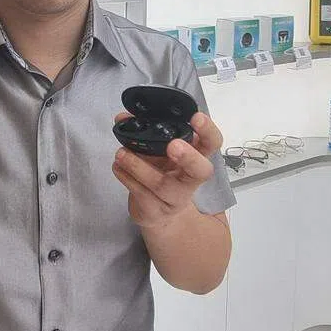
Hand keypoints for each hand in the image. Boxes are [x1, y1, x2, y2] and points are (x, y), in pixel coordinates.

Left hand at [111, 112, 223, 229]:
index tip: (196, 117)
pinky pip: (141, 194)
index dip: (208, 131)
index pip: (212, 143)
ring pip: (161, 184)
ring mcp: (175, 198)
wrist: (158, 212)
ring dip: (139, 166)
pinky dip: (126, 177)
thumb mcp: (159, 151)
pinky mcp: (155, 211)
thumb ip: (146, 132)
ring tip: (121, 153)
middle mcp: (190, 178)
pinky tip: (117, 166)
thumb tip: (123, 117)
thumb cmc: (162, 172)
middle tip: (173, 145)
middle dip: (189, 157)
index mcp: (197, 156)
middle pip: (201, 171)